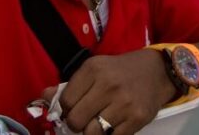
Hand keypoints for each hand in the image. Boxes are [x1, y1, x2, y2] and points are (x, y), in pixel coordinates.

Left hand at [42, 50, 173, 134]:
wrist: (156, 71)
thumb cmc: (120, 72)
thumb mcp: (94, 69)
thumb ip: (68, 85)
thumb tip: (42, 98)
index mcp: (93, 69)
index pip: (65, 101)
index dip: (65, 110)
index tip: (71, 110)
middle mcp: (108, 85)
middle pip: (75, 120)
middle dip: (76, 124)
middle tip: (84, 120)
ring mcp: (123, 103)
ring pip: (92, 133)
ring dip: (92, 132)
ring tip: (98, 123)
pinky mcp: (137, 118)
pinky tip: (112, 126)